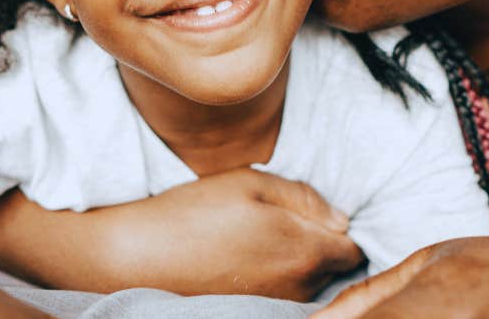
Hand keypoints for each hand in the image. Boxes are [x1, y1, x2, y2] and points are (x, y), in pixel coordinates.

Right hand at [0, 168, 362, 300]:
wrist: (135, 257)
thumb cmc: (191, 213)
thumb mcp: (250, 182)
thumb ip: (303, 197)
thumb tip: (340, 216)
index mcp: (304, 250)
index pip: (353, 249)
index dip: (340, 228)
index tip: (319, 214)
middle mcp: (297, 286)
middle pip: (331, 269)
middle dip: (320, 246)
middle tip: (284, 221)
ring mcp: (274, 304)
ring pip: (306, 283)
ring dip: (294, 262)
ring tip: (255, 238)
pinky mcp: (251, 312)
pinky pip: (279, 294)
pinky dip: (271, 278)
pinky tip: (240, 259)